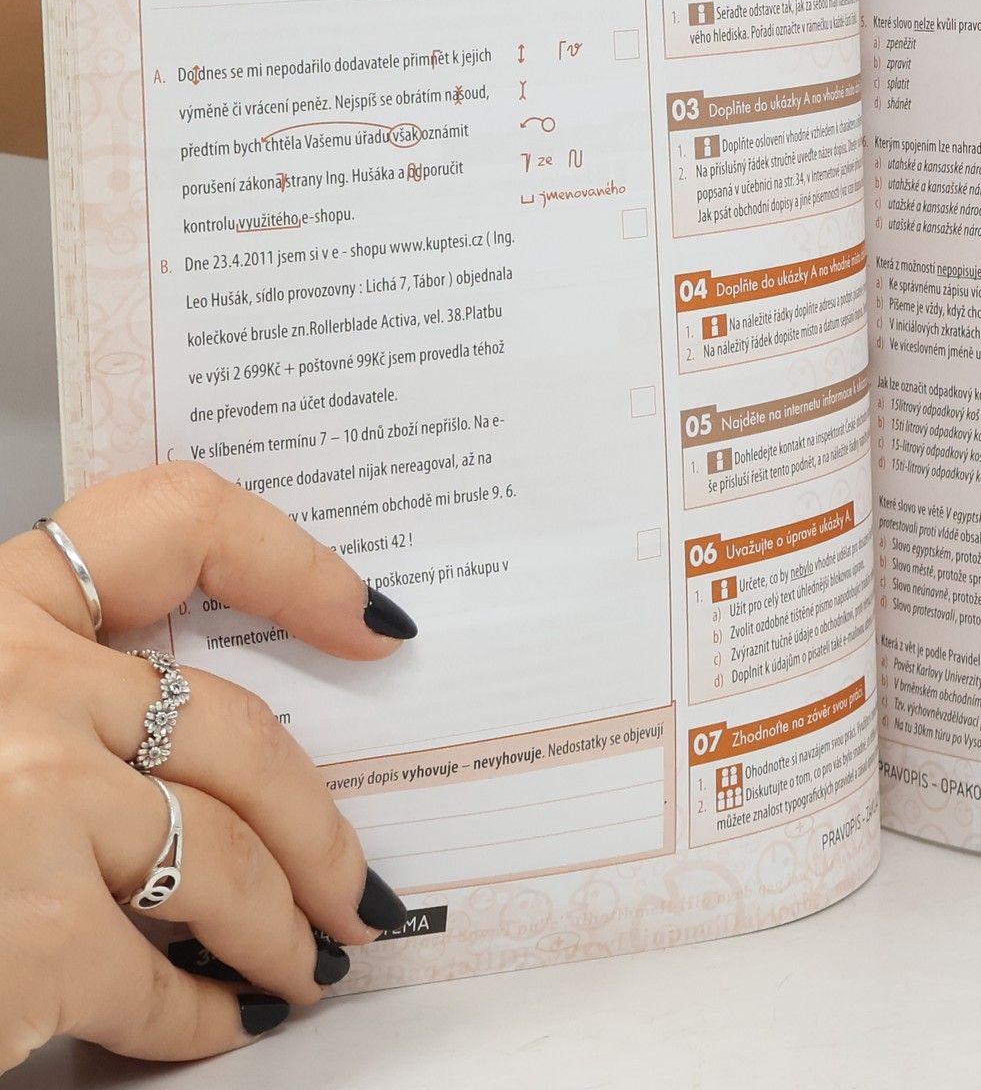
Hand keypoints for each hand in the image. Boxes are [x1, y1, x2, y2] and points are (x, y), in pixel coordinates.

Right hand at [0, 463, 415, 1068]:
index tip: (374, 620)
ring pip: (228, 852)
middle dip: (319, 822)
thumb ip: (49, 704)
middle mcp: (8, 682)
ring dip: (284, 925)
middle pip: (237, 727)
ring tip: (304, 965)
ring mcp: (21, 801)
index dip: (295, 562)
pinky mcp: (28, 928)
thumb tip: (193, 749)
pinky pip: (162, 974)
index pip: (174, 523)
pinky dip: (201, 1015)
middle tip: (354, 883)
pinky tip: (214, 1028)